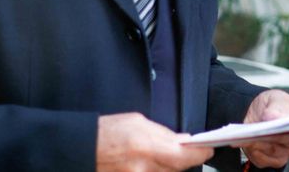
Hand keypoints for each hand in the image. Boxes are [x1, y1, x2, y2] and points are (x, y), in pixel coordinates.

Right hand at [97, 113, 212, 171]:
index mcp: (145, 146)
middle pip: (178, 169)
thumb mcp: (137, 122)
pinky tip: (156, 161)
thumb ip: (162, 133)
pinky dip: (159, 169)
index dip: (200, 153)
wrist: (80, 149)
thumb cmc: (106, 131)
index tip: (208, 148)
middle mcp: (143, 168)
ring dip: (171, 166)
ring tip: (165, 154)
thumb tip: (182, 140)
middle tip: (191, 150)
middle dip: (186, 159)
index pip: (184, 157)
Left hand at [237, 89, 288, 167]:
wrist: (260, 113)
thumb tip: (272, 117)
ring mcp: (285, 154)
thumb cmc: (274, 105)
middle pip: (284, 143)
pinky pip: (261, 159)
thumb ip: (276, 107)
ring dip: (258, 143)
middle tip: (257, 130)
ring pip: (271, 151)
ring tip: (245, 135)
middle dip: (270, 136)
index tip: (279, 124)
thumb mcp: (276, 99)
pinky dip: (252, 150)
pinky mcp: (271, 161)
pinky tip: (244, 142)